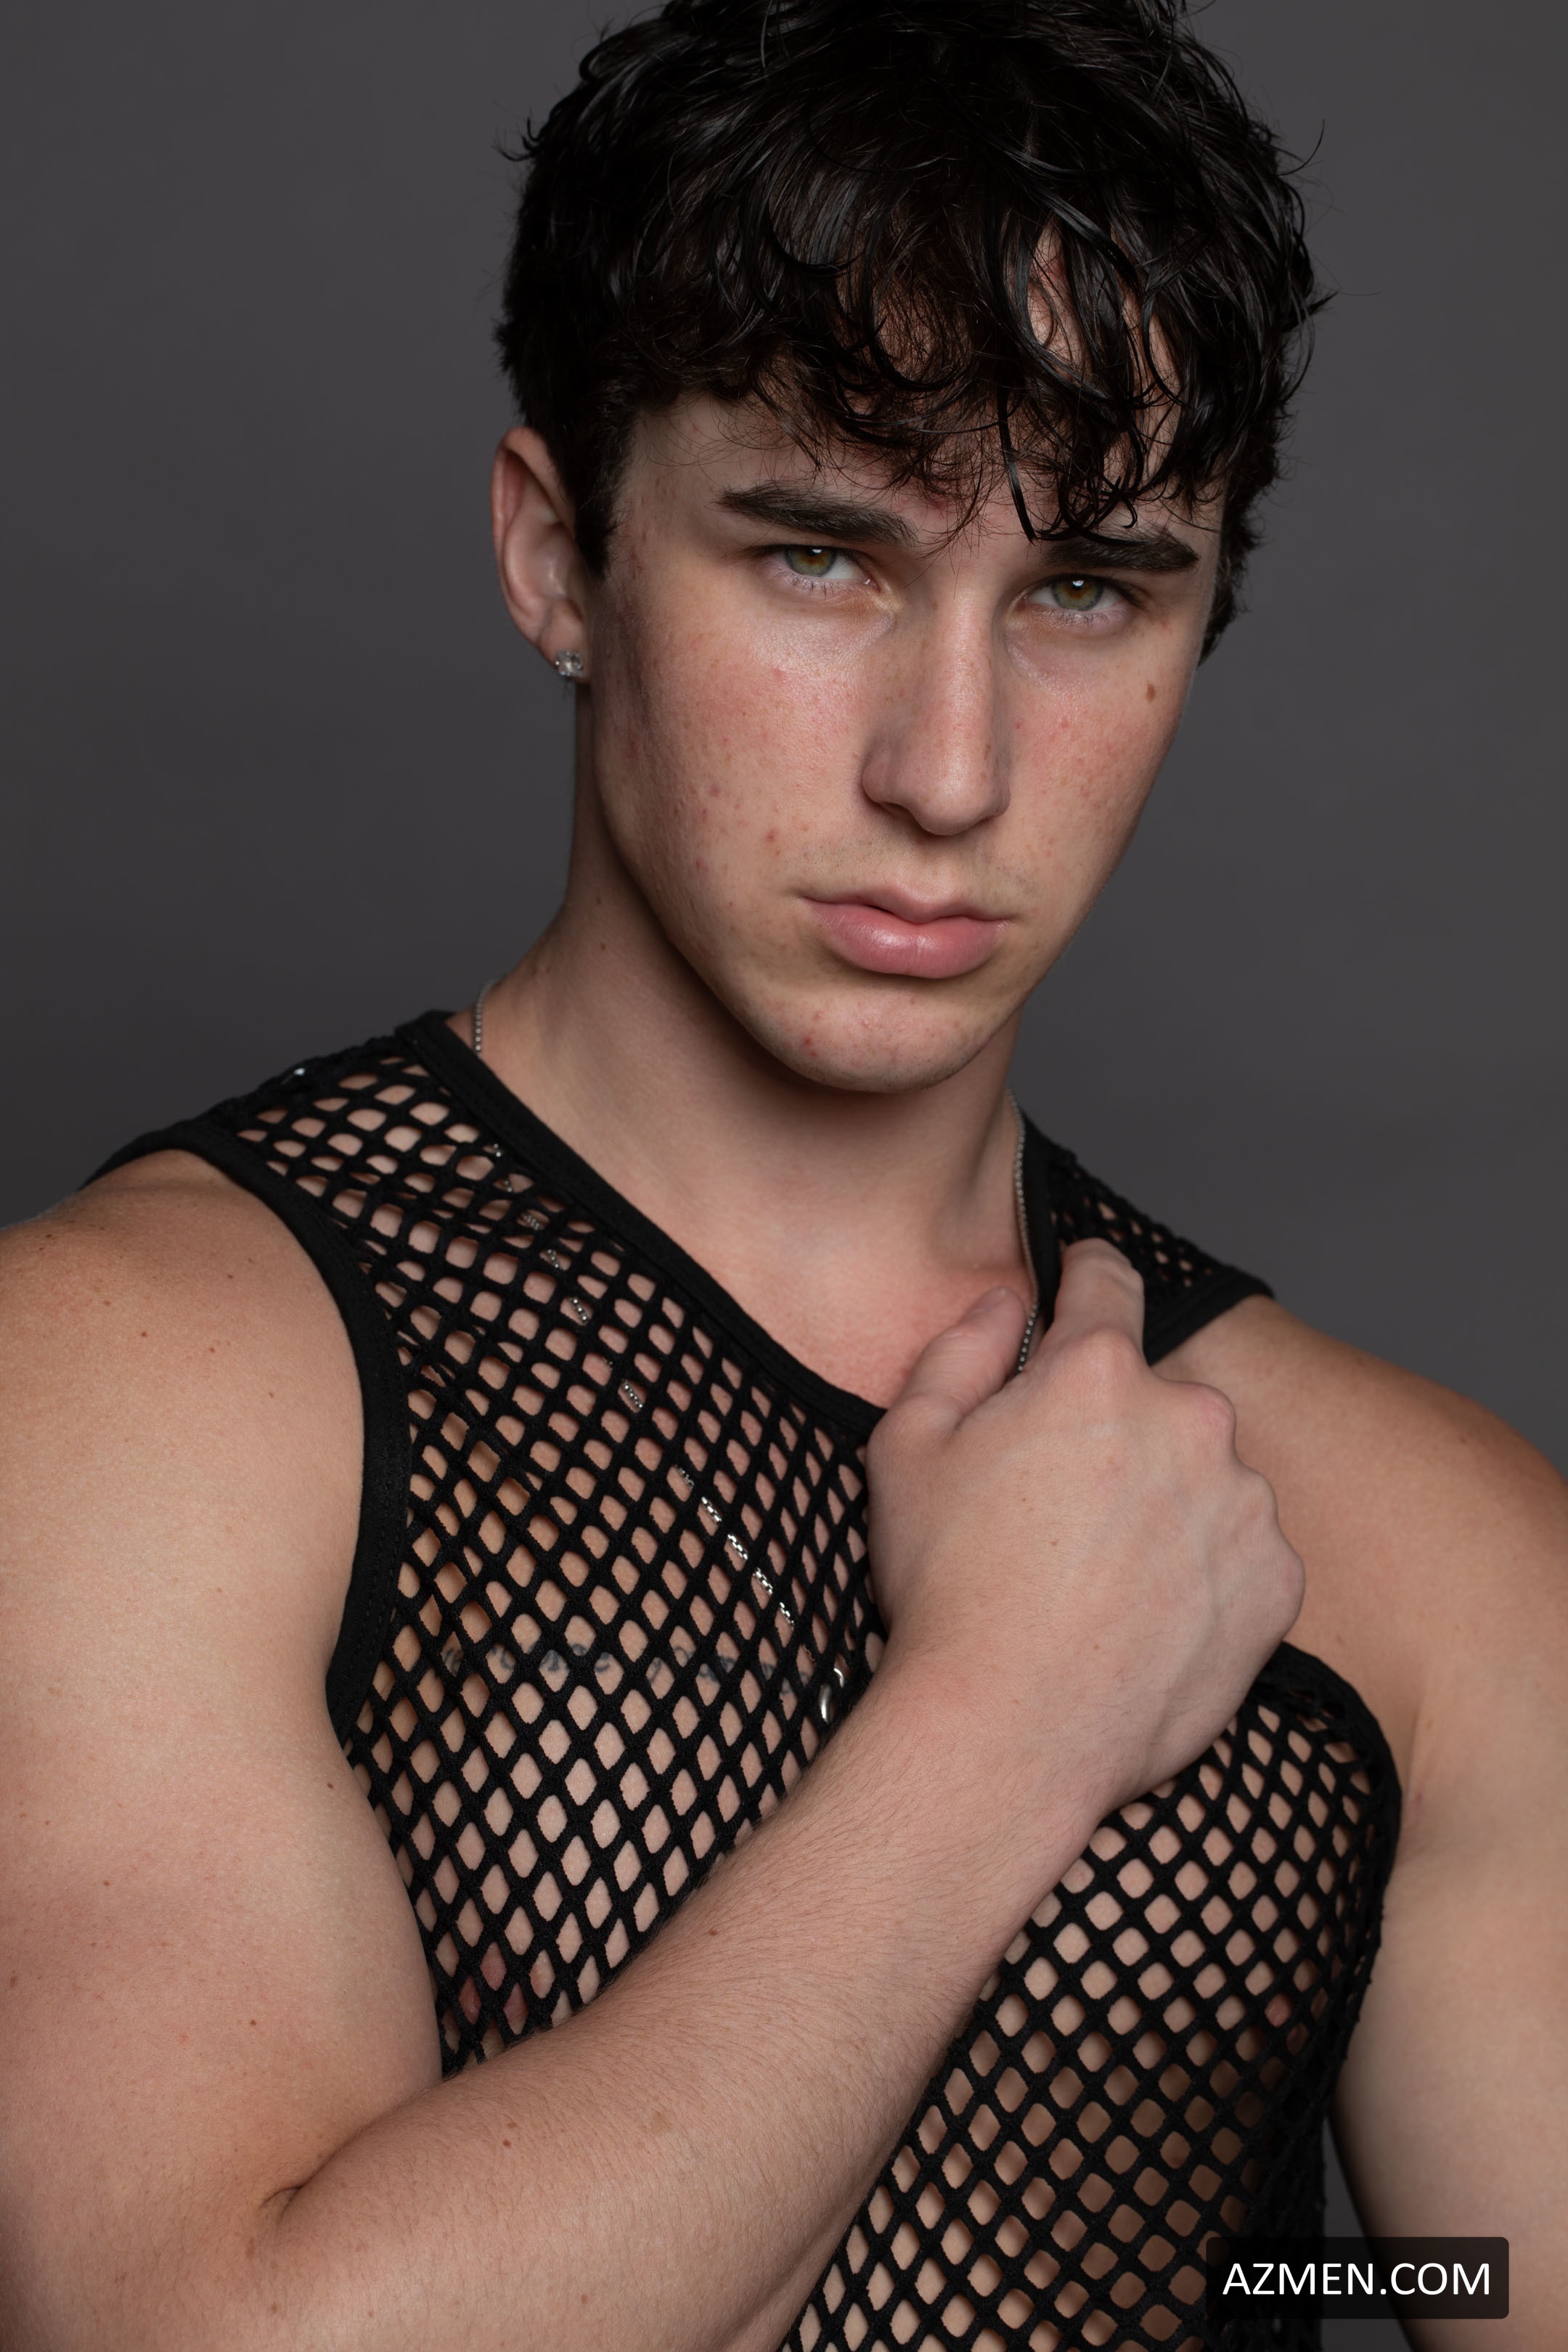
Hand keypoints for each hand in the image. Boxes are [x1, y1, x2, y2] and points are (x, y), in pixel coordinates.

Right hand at [867, 1239, 1302, 1851]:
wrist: (1008, 1733)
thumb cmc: (946, 1589)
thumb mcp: (906, 1448)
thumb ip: (959, 1352)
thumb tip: (1005, 1303)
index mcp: (1098, 1374)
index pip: (1108, 1282)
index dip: (1087, 1277)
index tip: (1083, 1284)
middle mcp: (1189, 1420)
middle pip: (1156, 1396)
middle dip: (1115, 1430)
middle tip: (1056, 1506)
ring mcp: (1243, 1502)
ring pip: (1205, 1476)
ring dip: (1166, 1502)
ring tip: (1098, 1577)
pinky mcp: (1276, 1583)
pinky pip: (1243, 1553)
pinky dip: (1204, 1572)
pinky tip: (1143, 1614)